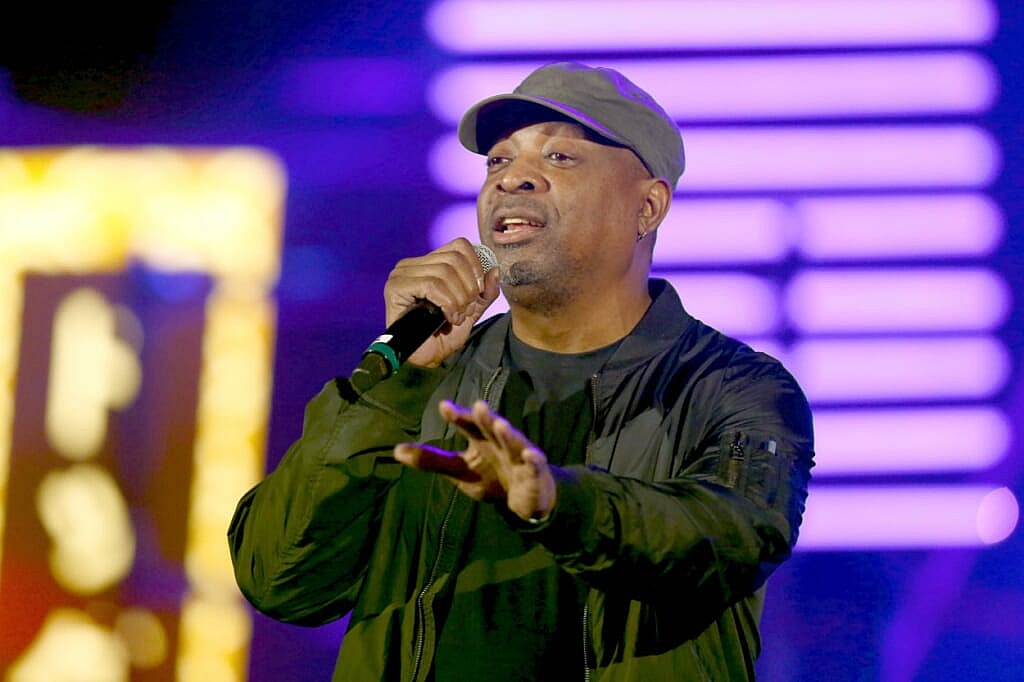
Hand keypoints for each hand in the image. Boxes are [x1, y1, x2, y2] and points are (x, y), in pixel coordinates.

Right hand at [383, 239, 499, 367]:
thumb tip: (495, 270)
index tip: (478, 292)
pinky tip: (448, 317)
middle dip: (468, 287)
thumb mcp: (472, 309)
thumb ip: (485, 291)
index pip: (460, 245)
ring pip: (444, 273)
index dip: (476, 267)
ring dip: (458, 299)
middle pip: (454, 259)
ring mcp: (402, 274)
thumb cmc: (444, 333)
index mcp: (430, 263)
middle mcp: (413, 264)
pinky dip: (447, 303)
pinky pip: (431, 285)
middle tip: (466, 309)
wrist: (427, 357)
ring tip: (456, 316)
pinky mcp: (395, 287)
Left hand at [394, 400, 556, 522]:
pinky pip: (535, 464)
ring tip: (500, 424)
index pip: (468, 425)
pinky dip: (533, 460)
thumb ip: (431, 460)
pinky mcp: (535, 471)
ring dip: (508, 433)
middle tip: (478, 406)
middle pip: (491, 428)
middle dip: (486, 417)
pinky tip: (530, 455)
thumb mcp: (459, 470)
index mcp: (481, 439)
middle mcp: (500, 442)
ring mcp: (519, 455)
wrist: (526, 497)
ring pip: (513, 442)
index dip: (457, 416)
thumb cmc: (491, 476)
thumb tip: (396, 450)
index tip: (443, 406)